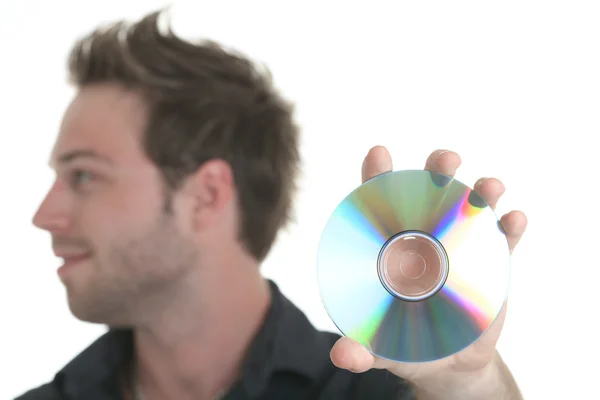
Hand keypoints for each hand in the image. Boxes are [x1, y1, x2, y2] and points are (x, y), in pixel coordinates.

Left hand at [329, 146, 527, 384]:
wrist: (447, 362)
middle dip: (437, 170)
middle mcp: (427, 236)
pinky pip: (504, 241)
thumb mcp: (381, 346)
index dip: (378, 176)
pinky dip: (511, 228)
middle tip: (445, 161)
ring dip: (482, 193)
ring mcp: (462, 247)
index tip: (379, 154)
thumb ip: (362, 349)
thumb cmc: (404, 342)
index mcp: (392, 247)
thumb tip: (342, 355)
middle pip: (431, 193)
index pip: (381, 205)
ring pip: (472, 209)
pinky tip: (515, 220)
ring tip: (489, 187)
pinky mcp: (492, 265)